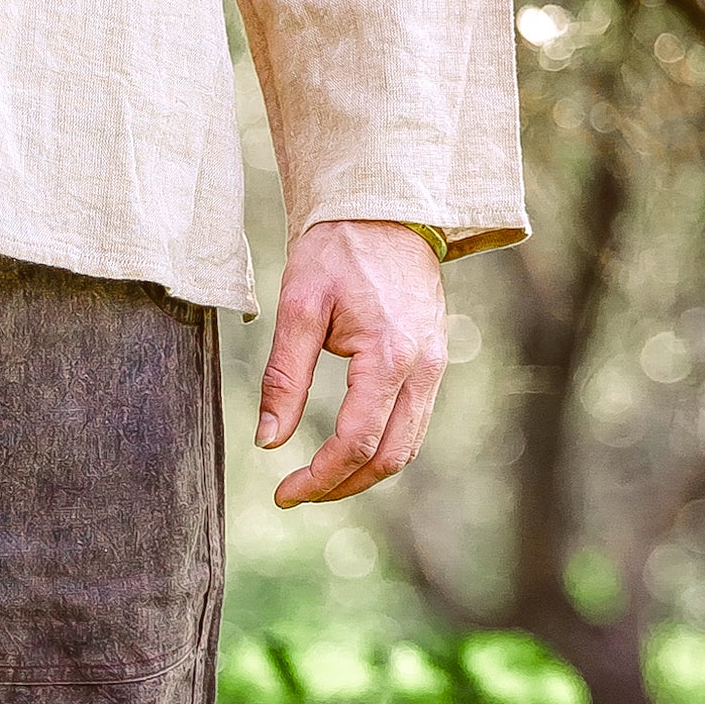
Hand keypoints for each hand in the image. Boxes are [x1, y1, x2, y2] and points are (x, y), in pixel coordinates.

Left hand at [257, 220, 448, 507]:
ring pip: (406, 446)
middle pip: (390, 457)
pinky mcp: (434, 361)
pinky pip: (412, 423)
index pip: (357, 443)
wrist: (385, 209)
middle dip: (341, 486)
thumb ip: (284, 377)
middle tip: (295, 494)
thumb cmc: (337, 250)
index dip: (319, 478)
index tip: (283, 494)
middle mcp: (425, 367)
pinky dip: (381, 447)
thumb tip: (268, 441)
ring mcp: (436, 365)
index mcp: (390, 355)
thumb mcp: (299, 308)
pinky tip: (345, 450)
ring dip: (362, 473)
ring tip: (316, 480)